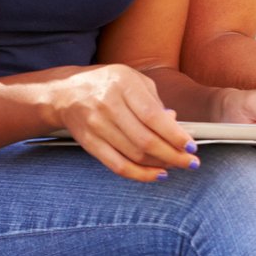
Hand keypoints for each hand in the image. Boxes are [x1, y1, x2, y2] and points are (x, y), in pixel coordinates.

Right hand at [48, 65, 196, 181]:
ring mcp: (96, 125)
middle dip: (174, 156)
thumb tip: (175, 125)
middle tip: (191, 162)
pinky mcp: (89, 143)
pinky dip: (140, 174)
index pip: (153, 116)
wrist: (64, 92)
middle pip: (145, 140)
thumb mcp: (133, 80)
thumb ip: (155, 101)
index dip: (175, 135)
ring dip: (160, 164)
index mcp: (123, 85)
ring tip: (175, 165)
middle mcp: (107, 105)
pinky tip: (156, 174)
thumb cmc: (106, 84)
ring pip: (134, 155)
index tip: (191, 146)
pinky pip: (117, 165)